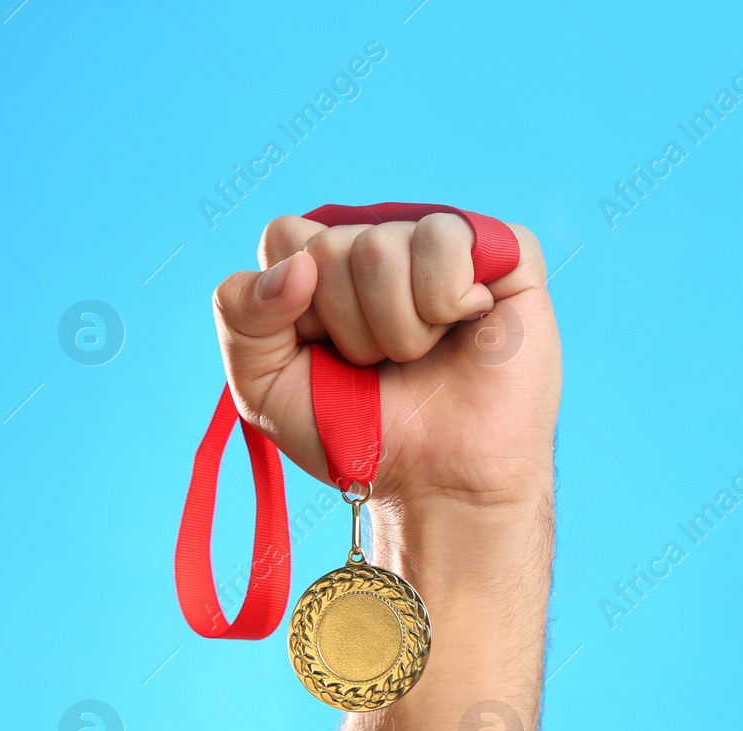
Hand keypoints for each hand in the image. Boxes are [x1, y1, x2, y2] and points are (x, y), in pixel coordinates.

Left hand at [212, 211, 559, 511]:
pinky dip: (446, 298)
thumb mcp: (267, 386)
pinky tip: (465, 323)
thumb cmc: (363, 438)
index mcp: (327, 264)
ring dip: (401, 326)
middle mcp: (385, 243)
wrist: (442, 485)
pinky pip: (447, 234)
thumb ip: (240, 314)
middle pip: (335, 247)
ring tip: (426, 354)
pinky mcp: (502, 251)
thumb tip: (298, 267)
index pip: (287, 237)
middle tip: (386, 365)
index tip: (329, 354)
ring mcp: (444, 245)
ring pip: (386, 243)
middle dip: (354, 328)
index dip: (301, 307)